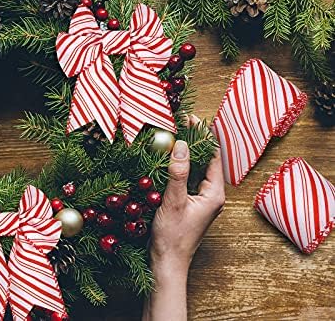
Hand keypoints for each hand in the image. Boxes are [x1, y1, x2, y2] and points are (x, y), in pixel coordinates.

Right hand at [143, 115, 224, 320]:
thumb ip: (178, 172)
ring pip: (195, 168)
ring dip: (185, 151)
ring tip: (172, 133)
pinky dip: (178, 165)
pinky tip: (166, 157)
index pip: (212, 155)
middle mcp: (211, 195)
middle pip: (205, 159)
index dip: (202, 134)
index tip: (190, 117)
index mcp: (214, 193)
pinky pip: (187, 177)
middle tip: (179, 121)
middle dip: (193, 140)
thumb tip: (181, 144)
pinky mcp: (189, 203)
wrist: (167, 263)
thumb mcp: (173, 201)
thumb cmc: (172, 237)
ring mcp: (201, 199)